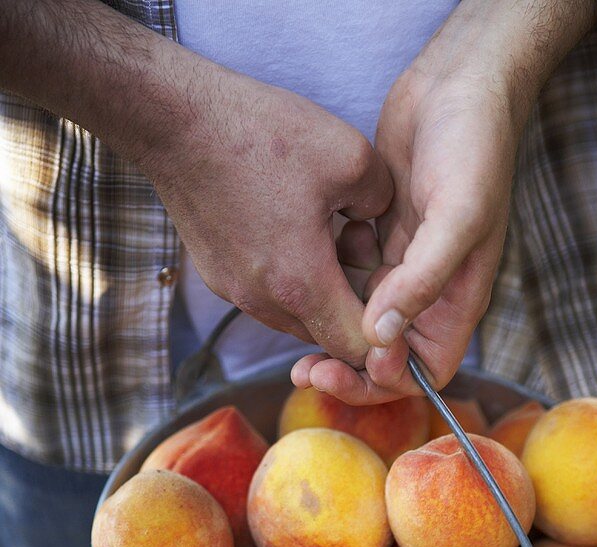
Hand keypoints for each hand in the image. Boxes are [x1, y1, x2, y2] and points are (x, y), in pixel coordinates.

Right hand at [144, 65, 392, 366]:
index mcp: (303, 284)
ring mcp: (237, 294)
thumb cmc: (262, 135)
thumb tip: (377, 224)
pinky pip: (269, 298)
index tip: (394, 301)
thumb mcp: (351, 155)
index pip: (356, 349)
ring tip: (329, 237)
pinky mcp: (219, 278)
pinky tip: (295, 231)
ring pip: (298, 319)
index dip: (384, 336)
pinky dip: (291, 280)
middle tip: (362, 254)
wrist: (176, 120)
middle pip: (326, 339)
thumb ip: (383, 203)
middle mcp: (266, 303)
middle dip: (354, 309)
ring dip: (322, 293)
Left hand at [292, 0, 596, 402]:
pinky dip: (327, 287)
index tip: (345, 368)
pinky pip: (348, 281)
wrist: (458, 84)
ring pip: (362, 322)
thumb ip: (423, 279)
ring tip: (295, 335)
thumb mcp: (457, 215)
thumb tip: (381, 336)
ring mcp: (400, 267)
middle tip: (304, 370)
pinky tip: (305, 274)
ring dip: (331, 333)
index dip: (386, 382)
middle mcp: (429, 293)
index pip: (425, 371)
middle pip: (387, 356)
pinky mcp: (376, 239)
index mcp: (457, 300)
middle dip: (347, 369)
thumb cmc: (474, 147)